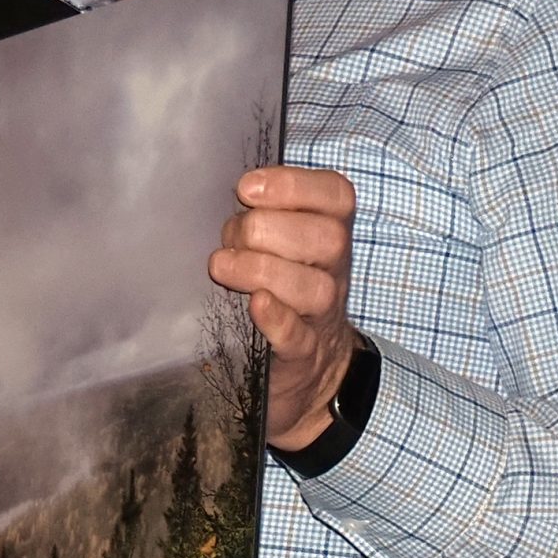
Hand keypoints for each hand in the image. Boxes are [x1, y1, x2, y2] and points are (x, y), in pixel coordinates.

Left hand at [209, 164, 359, 450]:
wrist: (308, 372)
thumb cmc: (279, 287)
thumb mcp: (280, 244)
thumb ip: (263, 212)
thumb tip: (221, 186)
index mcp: (329, 233)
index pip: (335, 195)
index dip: (293, 185)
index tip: (246, 189)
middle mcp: (333, 272)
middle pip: (327, 238)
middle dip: (268, 230)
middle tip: (229, 238)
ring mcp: (321, 316)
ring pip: (315, 289)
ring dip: (263, 271)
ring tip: (221, 267)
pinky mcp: (300, 356)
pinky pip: (297, 337)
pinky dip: (276, 319)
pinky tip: (254, 305)